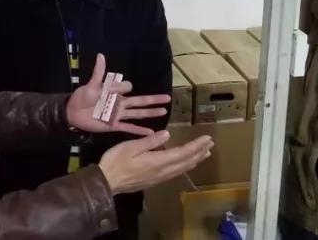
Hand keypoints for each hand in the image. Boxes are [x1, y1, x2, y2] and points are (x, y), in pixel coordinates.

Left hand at [66, 54, 170, 135]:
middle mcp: (120, 103)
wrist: (72, 112)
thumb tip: (101, 55)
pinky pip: (129, 127)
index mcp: (115, 92)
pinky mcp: (114, 125)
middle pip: (140, 101)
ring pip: (138, 113)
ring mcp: (118, 115)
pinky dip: (139, 131)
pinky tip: (151, 133)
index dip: (121, 86)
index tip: (110, 87)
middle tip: (168, 98)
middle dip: (153, 99)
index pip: (127, 87)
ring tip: (164, 111)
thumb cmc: (82, 97)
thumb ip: (98, 73)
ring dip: (150, 113)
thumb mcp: (91, 85)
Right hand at [99, 130, 213, 193]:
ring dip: (195, 160)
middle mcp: (162, 171)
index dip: (196, 145)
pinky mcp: (155, 180)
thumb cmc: (116, 161)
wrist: (107, 183)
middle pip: (186, 162)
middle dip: (199, 152)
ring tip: (205, 153)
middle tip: (210, 144)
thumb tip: (167, 134)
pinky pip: (176, 172)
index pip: (182, 153)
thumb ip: (150, 142)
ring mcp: (159, 178)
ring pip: (182, 168)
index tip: (207, 138)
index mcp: (158, 161)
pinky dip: (186, 166)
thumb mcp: (130, 147)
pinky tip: (187, 164)